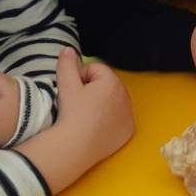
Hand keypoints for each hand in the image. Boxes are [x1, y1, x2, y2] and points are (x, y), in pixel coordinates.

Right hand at [15, 48, 133, 195]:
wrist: (76, 147)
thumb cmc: (71, 113)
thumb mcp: (65, 85)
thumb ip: (67, 64)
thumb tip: (68, 49)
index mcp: (113, 81)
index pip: (95, 69)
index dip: (80, 77)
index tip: (72, 91)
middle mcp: (126, 96)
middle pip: (106, 85)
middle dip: (93, 89)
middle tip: (78, 104)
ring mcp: (129, 114)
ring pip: (113, 101)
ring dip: (102, 103)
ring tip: (86, 116)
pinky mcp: (129, 131)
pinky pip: (120, 119)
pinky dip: (110, 120)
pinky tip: (97, 127)